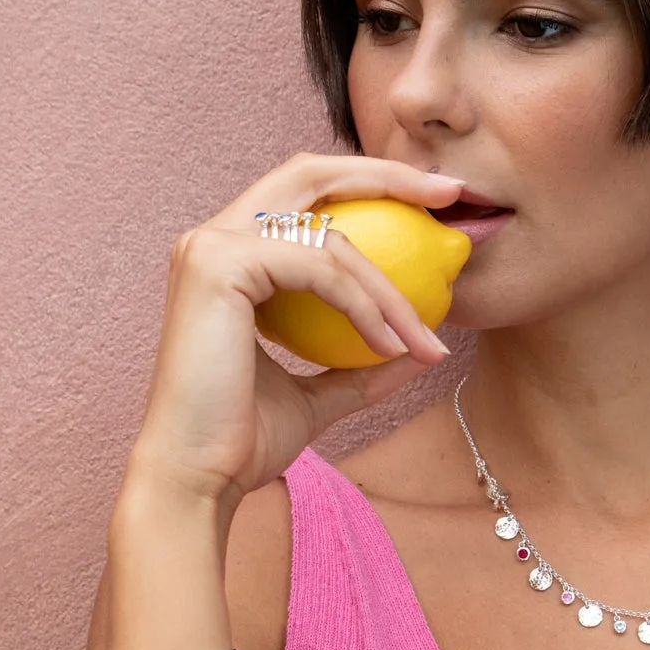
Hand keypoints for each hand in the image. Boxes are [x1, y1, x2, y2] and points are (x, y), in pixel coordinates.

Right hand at [127, 153, 465, 507]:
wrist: (198, 477)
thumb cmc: (244, 441)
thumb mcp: (319, 396)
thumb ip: (362, 367)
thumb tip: (420, 350)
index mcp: (231, 256)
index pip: (308, 198)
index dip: (372, 189)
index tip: (436, 212)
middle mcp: (215, 237)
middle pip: (313, 173)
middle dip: (388, 175)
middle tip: (450, 195)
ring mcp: (211, 245)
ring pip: (330, 237)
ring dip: (391, 287)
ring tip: (425, 338)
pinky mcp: (220, 264)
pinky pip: (320, 269)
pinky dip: (364, 306)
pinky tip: (392, 345)